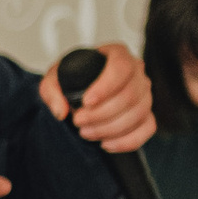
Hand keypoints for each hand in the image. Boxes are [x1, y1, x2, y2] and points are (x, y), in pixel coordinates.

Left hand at [41, 42, 156, 153]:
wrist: (80, 90)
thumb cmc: (71, 79)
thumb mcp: (54, 79)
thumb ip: (51, 91)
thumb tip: (61, 111)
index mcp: (117, 54)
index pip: (121, 67)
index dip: (106, 87)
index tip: (86, 102)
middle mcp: (136, 71)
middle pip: (130, 95)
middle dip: (102, 114)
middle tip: (78, 121)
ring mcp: (144, 93)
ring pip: (138, 114)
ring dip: (110, 129)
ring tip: (86, 132)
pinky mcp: (147, 113)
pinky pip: (147, 129)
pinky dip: (127, 141)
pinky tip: (106, 144)